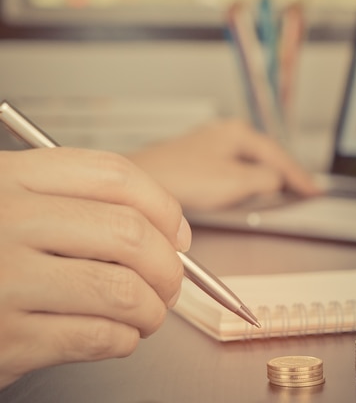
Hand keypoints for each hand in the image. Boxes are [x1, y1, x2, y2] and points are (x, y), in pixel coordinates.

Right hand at [0, 147, 190, 389]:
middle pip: (129, 233)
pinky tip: (117, 336)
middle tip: (171, 284)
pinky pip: (98, 336)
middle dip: (169, 267)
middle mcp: (7, 220)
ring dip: (153, 309)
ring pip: (122, 290)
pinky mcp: (6, 338)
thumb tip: (171, 235)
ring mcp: (4, 279)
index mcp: (11, 178)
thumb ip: (80, 207)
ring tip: (148, 315)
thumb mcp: (14, 209)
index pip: (115, 176)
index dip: (163, 208)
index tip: (178, 235)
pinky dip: (124, 340)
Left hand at [126, 119, 320, 210]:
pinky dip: (248, 182)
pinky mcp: (200, 161)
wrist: (146, 181)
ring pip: (250, 164)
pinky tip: (248, 192)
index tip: (314, 191)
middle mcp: (225, 135)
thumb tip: (277, 182)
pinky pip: (235, 170)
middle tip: (304, 191)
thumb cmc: (182, 176)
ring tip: (283, 193)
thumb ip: (265, 180)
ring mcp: (212, 146)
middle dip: (285, 175)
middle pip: (266, 156)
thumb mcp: (235, 181)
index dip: (299, 176)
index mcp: (238, 133)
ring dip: (266, 179)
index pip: (280, 156)